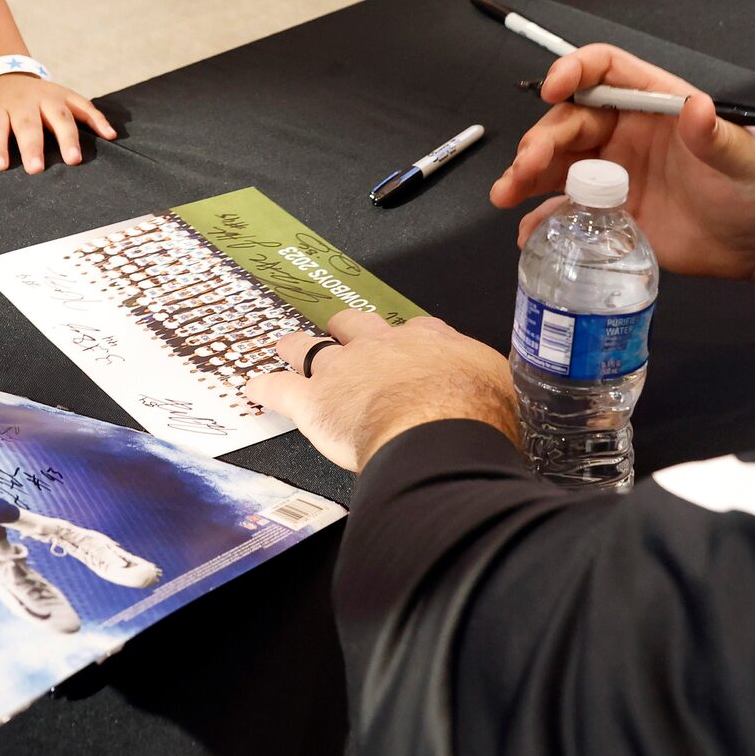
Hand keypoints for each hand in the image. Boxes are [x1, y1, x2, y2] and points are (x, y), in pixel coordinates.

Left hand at [0, 74, 116, 172]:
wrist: (3, 76)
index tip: (0, 166)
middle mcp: (22, 102)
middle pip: (28, 123)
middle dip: (33, 146)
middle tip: (36, 169)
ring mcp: (47, 96)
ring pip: (59, 115)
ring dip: (68, 137)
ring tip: (74, 160)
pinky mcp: (66, 95)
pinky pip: (85, 107)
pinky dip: (98, 120)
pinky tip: (109, 136)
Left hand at [244, 309, 517, 471]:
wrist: (440, 429)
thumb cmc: (475, 414)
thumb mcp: (501, 392)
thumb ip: (490, 390)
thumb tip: (500, 402)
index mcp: (432, 344)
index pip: (417, 333)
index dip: (407, 341)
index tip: (408, 346)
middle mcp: (384, 347)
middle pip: (356, 326)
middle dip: (347, 329)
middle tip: (342, 332)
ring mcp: (344, 369)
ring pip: (311, 348)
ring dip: (297, 347)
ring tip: (285, 344)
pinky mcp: (313, 400)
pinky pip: (278, 389)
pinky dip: (264, 388)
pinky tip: (254, 387)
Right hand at [490, 45, 754, 283]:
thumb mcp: (741, 158)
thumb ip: (716, 135)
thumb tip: (697, 107)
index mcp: (655, 104)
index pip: (605, 70)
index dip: (574, 70)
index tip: (555, 88)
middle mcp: (628, 133)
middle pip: (569, 121)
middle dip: (541, 139)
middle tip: (526, 166)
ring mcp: (616, 174)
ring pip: (557, 164)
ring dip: (526, 174)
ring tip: (507, 194)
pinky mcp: (612, 214)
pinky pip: (567, 210)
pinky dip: (542, 219)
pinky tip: (528, 233)